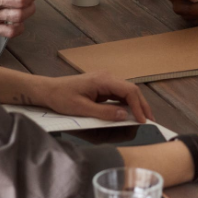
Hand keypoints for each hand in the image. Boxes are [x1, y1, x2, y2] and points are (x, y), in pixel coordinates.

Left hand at [37, 72, 153, 122]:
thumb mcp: (81, 109)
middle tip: (150, 120)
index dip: (138, 106)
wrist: (48, 90)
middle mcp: (107, 77)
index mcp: (103, 80)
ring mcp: (105, 80)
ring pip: (126, 91)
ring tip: (143, 118)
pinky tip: (130, 113)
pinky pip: (118, 94)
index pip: (129, 91)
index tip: (143, 120)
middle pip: (131, 90)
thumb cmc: (61, 98)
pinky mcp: (102, 86)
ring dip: (135, 104)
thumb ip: (104, 113)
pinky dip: (126, 103)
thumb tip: (124, 115)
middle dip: (141, 105)